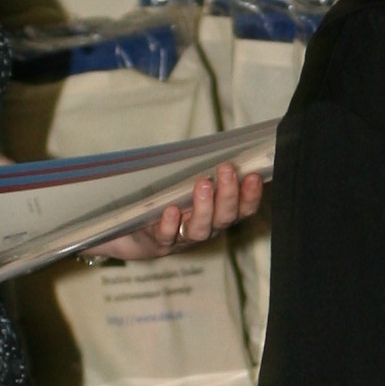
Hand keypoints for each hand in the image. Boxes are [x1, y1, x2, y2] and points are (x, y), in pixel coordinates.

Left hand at [88, 159, 265, 265]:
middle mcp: (205, 228)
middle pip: (224, 217)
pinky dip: (171, 224)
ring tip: (203, 184)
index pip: (242, 209)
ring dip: (204, 207)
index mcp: (217, 215)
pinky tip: (173, 210)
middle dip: (228, 194)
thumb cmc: (166, 202)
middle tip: (226, 169)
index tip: (253, 175)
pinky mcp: (158, 241)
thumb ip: (205, 172)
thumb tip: (223, 144)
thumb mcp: (187, 186)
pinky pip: (166, 235)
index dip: (251, 195)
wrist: (131, 232)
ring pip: (200, 229)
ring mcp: (182, 237)